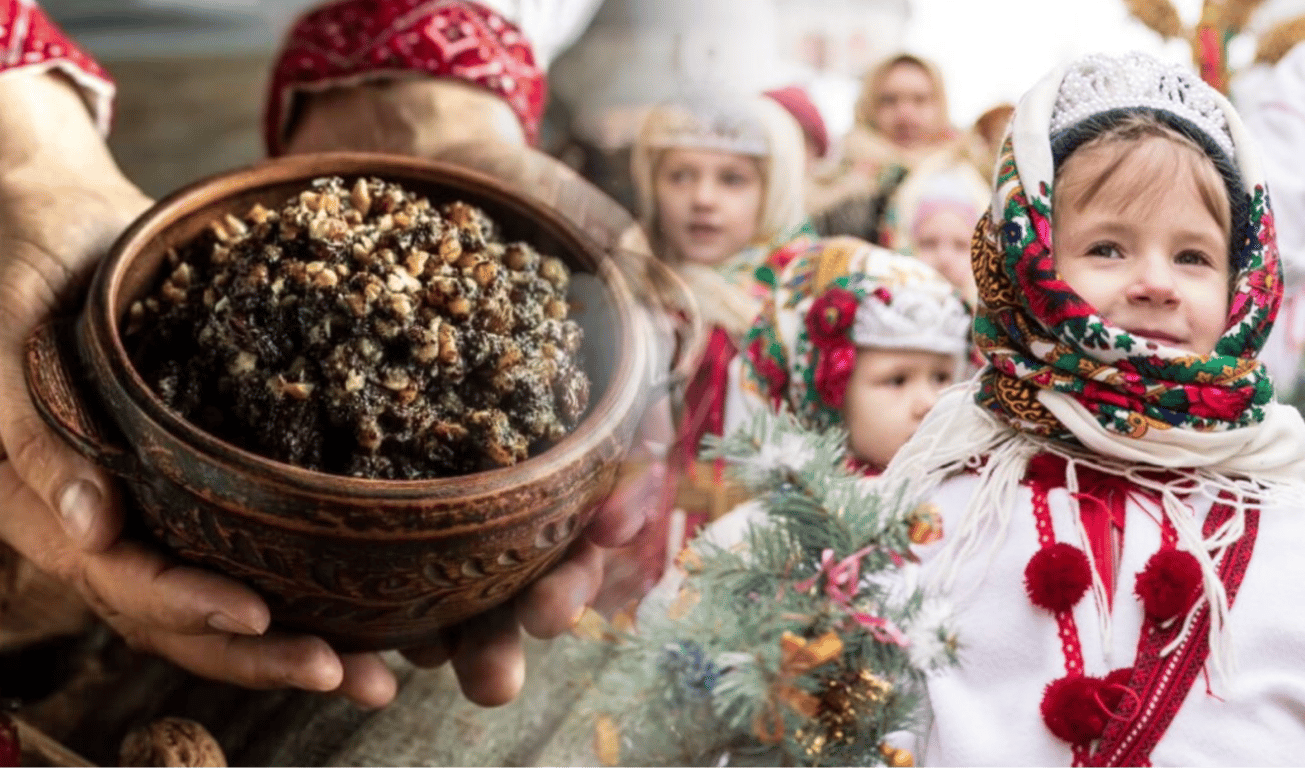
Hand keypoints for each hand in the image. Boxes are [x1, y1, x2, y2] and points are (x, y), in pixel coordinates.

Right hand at [0, 72, 394, 708]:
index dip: (187, 607)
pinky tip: (372, 602)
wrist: (51, 221)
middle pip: (183, 618)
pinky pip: (245, 544)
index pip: (124, 582)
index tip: (259, 615)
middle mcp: (107, 524)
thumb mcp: (9, 329)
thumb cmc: (17, 264)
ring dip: (294, 641)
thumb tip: (93, 528)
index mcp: (52, 505)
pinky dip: (302, 580)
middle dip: (265, 656)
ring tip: (380, 670)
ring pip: (220, 595)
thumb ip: (34, 430)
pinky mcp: (196, 479)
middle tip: (353, 677)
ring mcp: (154, 508)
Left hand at [289, 78, 669, 704]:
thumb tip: (686, 347)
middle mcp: (507, 462)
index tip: (605, 541)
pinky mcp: (362, 451)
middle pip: (525, 558)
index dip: (605, 533)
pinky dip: (363, 576)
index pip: (597, 505)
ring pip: (446, 565)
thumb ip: (650, 298)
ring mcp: (434, 462)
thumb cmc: (529, 200)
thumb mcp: (604, 239)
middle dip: (530, 609)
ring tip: (443, 669)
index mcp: (573, 432)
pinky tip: (358, 623)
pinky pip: (361, 525)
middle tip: (521, 648)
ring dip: (454, 625)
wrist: (423, 155)